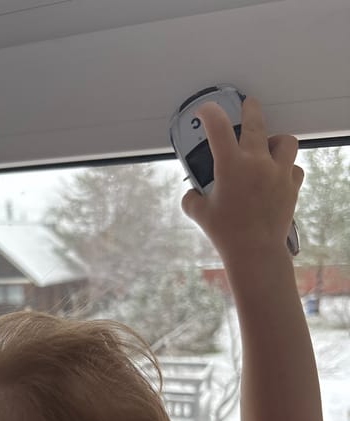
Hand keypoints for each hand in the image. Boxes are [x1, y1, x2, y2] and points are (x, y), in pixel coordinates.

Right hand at [181, 97, 303, 261]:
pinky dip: (286, 167)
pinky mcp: (291, 186)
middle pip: (256, 122)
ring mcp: (278, 172)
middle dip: (250, 109)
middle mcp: (257, 162)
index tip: (206, 110)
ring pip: (285, 140)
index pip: (218, 126)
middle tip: (248, 104)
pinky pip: (294, 167)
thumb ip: (192, 199)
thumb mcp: (199, 214)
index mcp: (231, 165)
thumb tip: (192, 194)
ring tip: (268, 146)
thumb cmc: (227, 233)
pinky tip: (277, 175)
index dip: (209, 112)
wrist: (255, 251)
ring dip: (275, 140)